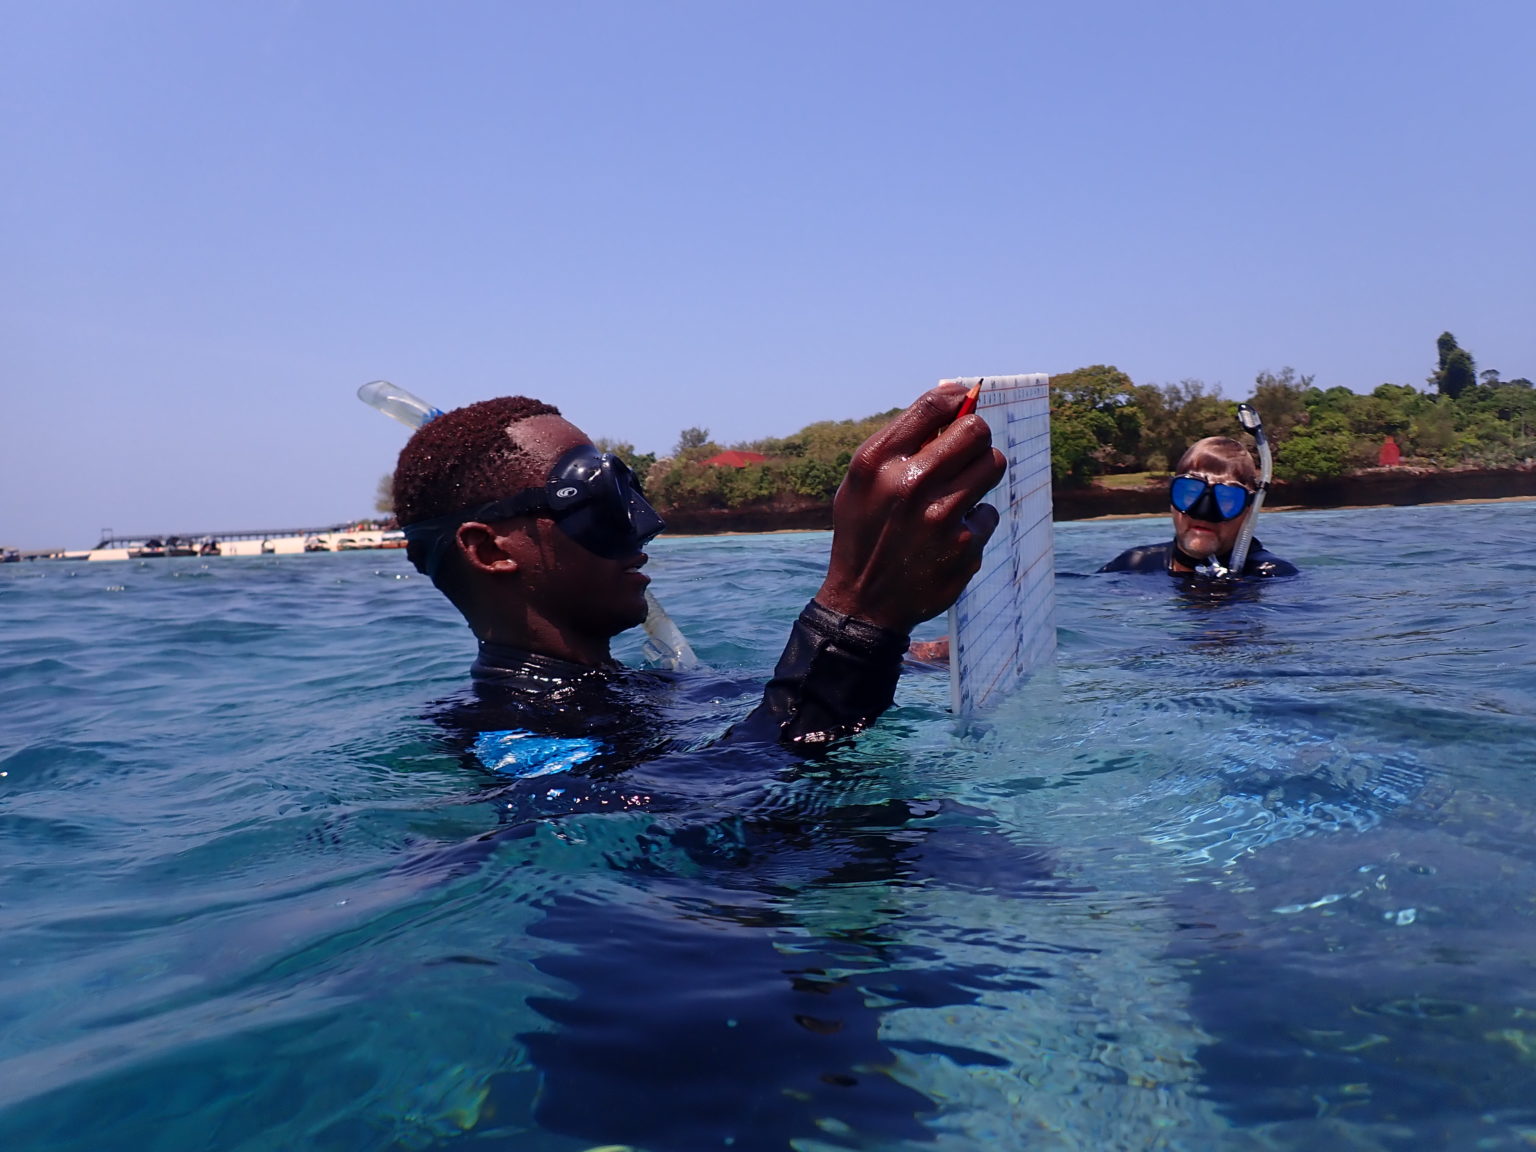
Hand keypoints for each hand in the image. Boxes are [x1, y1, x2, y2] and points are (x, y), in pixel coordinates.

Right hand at [816, 382, 1006, 633]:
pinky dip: (974, 523)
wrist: (864, 601)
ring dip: (981, 474)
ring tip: (960, 493)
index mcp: (877, 462)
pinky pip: (988, 512)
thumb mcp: (862, 483)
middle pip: (975, 430)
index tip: (963, 400)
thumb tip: (953, 406)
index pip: (933, 405)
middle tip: (966, 453)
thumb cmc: (865, 531)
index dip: (956, 397)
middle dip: (975, 438)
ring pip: (993, 464)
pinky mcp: (964, 545)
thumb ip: (900, 445)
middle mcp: (908, 483)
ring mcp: (940, 515)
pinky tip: (949, 537)